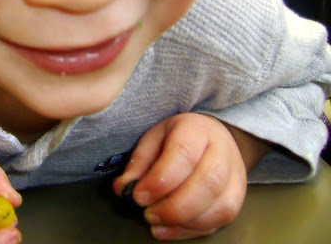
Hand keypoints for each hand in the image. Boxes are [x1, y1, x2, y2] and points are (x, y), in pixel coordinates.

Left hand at [113, 113, 251, 239]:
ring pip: (220, 207)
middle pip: (207, 183)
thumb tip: (123, 188)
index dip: (160, 180)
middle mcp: (223, 153)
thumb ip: (139, 162)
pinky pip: (220, 222)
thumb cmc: (178, 137)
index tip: (139, 196)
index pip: (184, 155)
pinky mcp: (238, 199)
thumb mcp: (154, 138)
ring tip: (156, 222)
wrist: (214, 137)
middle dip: (174, 206)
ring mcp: (235, 178)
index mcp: (197, 130)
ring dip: (184, 221)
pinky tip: (168, 230)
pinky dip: (192, 230)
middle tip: (148, 214)